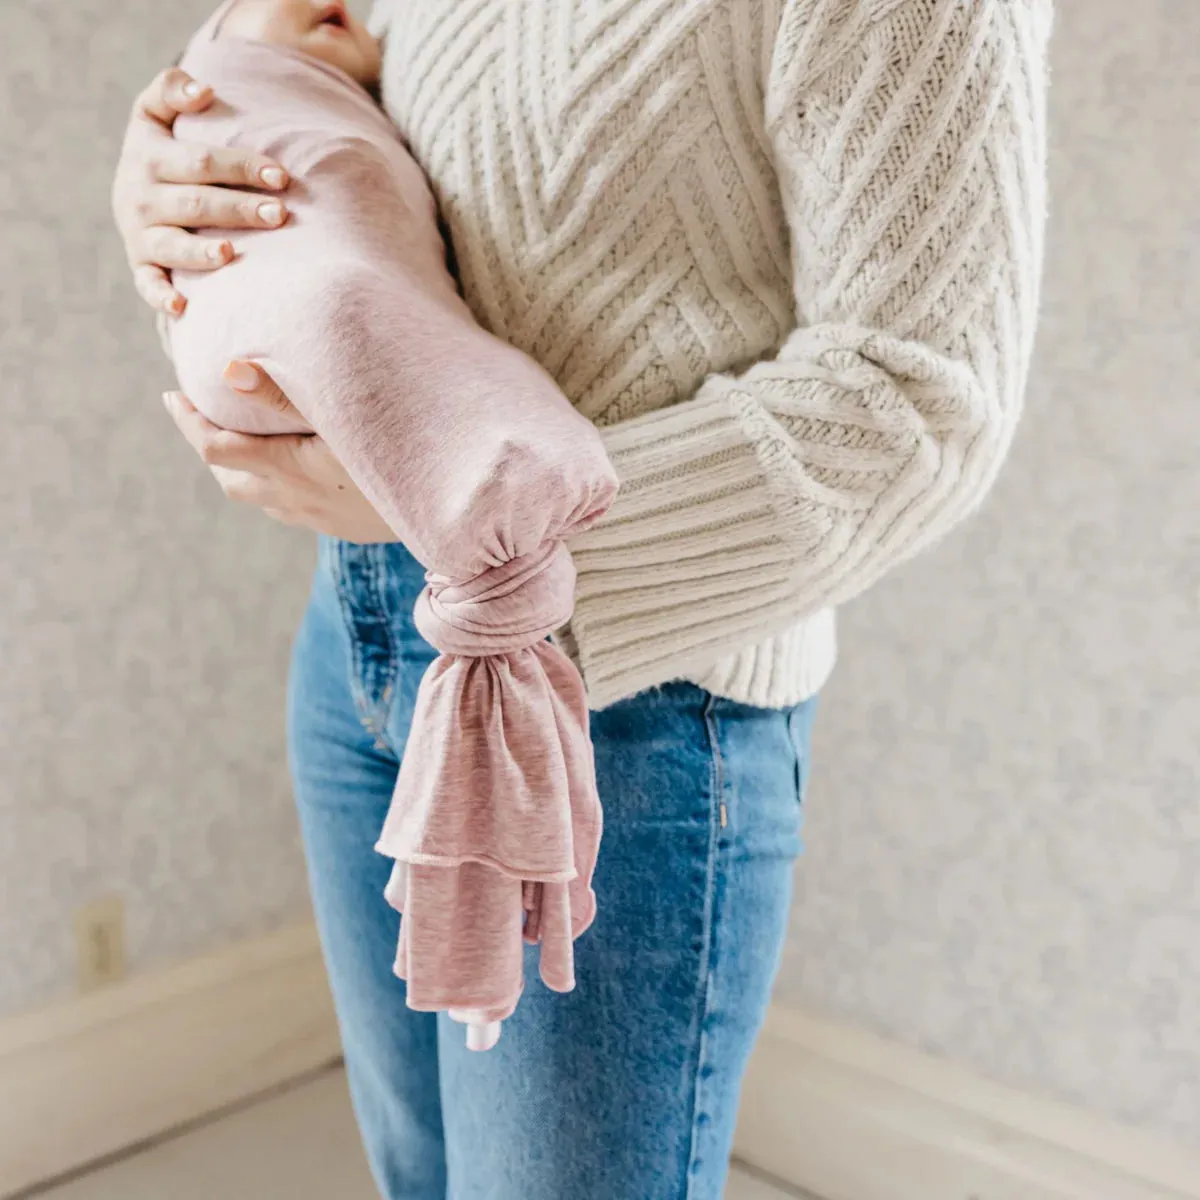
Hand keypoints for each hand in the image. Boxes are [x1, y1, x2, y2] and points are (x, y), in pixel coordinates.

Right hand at [111, 67, 291, 314]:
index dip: (242, 167)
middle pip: (197, 204)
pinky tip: (183, 307)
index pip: (202, 162)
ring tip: (231, 254)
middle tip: (279, 215)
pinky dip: (161, 297)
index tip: (282, 176)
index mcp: (150, 157)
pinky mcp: (142, 266)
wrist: (129, 191)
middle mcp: (141, 197)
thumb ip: (171, 88)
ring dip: (202, 252)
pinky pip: (148, 285)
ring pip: (173, 245)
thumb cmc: (162, 151)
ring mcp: (141, 235)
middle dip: (239, 209)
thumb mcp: (155, 112)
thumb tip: (204, 91)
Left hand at [162, 363, 399, 544]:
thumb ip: (284, 392)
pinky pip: (292, 511)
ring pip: (261, 499)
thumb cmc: (400, 451)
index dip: (189, 422)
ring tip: (241, 444)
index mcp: (289, 468)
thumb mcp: (344, 415)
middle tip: (199, 417)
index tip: (173, 396)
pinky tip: (294, 474)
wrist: (449, 511)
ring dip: (241, 471)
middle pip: (230, 478)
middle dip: (209, 447)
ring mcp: (321, 518)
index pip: (216, 447)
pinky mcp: (344, 527)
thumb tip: (229, 369)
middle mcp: (296, 498)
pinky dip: (275, 488)